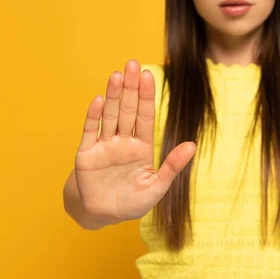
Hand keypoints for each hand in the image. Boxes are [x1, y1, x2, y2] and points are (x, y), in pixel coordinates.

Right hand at [73, 59, 195, 224]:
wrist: (102, 215)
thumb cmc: (132, 202)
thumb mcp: (157, 187)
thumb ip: (172, 166)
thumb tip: (192, 145)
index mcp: (141, 147)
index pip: (145, 117)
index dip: (147, 97)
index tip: (148, 76)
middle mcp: (123, 141)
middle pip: (128, 110)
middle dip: (131, 88)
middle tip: (132, 63)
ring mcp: (104, 146)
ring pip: (110, 116)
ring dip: (114, 96)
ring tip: (117, 76)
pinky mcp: (86, 154)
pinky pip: (91, 131)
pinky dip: (94, 116)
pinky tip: (99, 100)